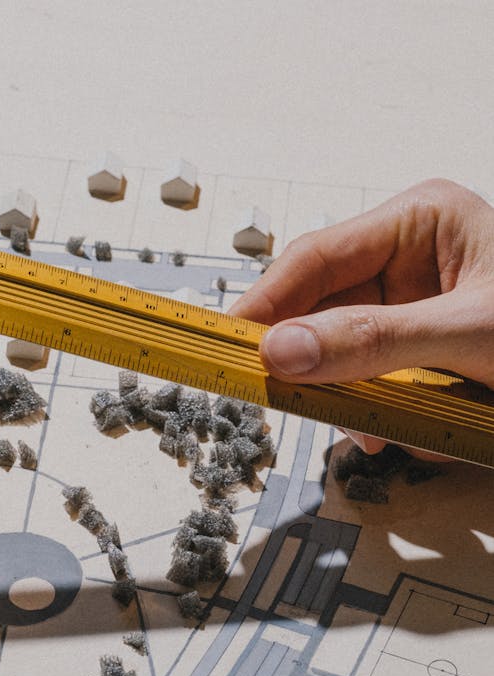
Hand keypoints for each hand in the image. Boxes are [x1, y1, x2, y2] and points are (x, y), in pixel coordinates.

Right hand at [229, 178, 493, 454]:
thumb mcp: (467, 333)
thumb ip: (373, 342)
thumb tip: (284, 352)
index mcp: (419, 223)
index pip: (315, 257)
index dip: (267, 306)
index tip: (232, 349)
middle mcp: (409, 261)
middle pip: (323, 313)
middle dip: (325, 366)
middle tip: (306, 402)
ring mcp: (413, 310)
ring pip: (346, 359)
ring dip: (364, 402)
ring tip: (398, 422)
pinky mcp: (421, 355)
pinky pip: (377, 387)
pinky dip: (390, 417)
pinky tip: (417, 427)